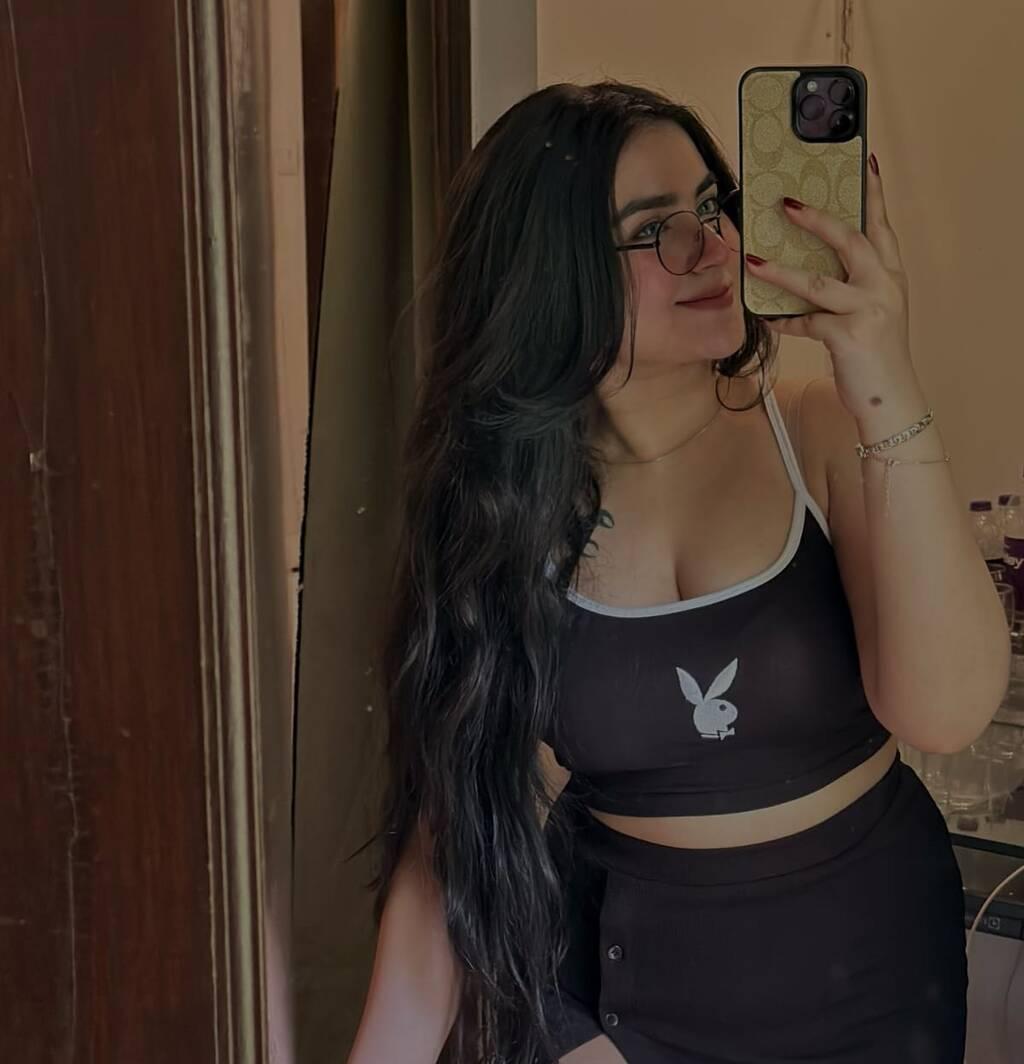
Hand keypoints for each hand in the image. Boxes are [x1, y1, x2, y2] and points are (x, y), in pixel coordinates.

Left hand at [744, 154, 918, 419]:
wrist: (891, 399)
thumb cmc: (875, 354)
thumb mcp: (873, 311)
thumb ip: (853, 285)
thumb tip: (810, 263)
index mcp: (891, 275)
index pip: (881, 226)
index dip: (873, 193)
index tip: (866, 160)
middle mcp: (884, 286)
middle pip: (850, 241)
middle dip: (817, 220)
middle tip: (786, 203)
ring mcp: (868, 311)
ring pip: (818, 282)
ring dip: (780, 272)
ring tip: (753, 260)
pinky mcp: (849, 337)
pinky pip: (806, 323)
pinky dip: (783, 321)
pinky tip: (765, 318)